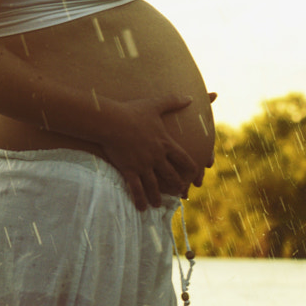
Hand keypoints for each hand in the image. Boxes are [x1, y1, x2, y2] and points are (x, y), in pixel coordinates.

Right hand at [102, 92, 201, 209]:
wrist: (111, 121)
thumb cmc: (132, 111)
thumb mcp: (155, 104)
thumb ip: (174, 101)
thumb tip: (190, 97)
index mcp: (165, 143)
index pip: (184, 159)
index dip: (191, 169)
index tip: (194, 175)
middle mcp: (156, 157)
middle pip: (171, 176)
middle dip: (176, 185)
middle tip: (180, 192)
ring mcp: (143, 165)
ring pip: (154, 186)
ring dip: (157, 196)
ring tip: (158, 204)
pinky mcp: (129, 170)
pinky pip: (137, 189)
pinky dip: (140, 200)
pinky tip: (142, 208)